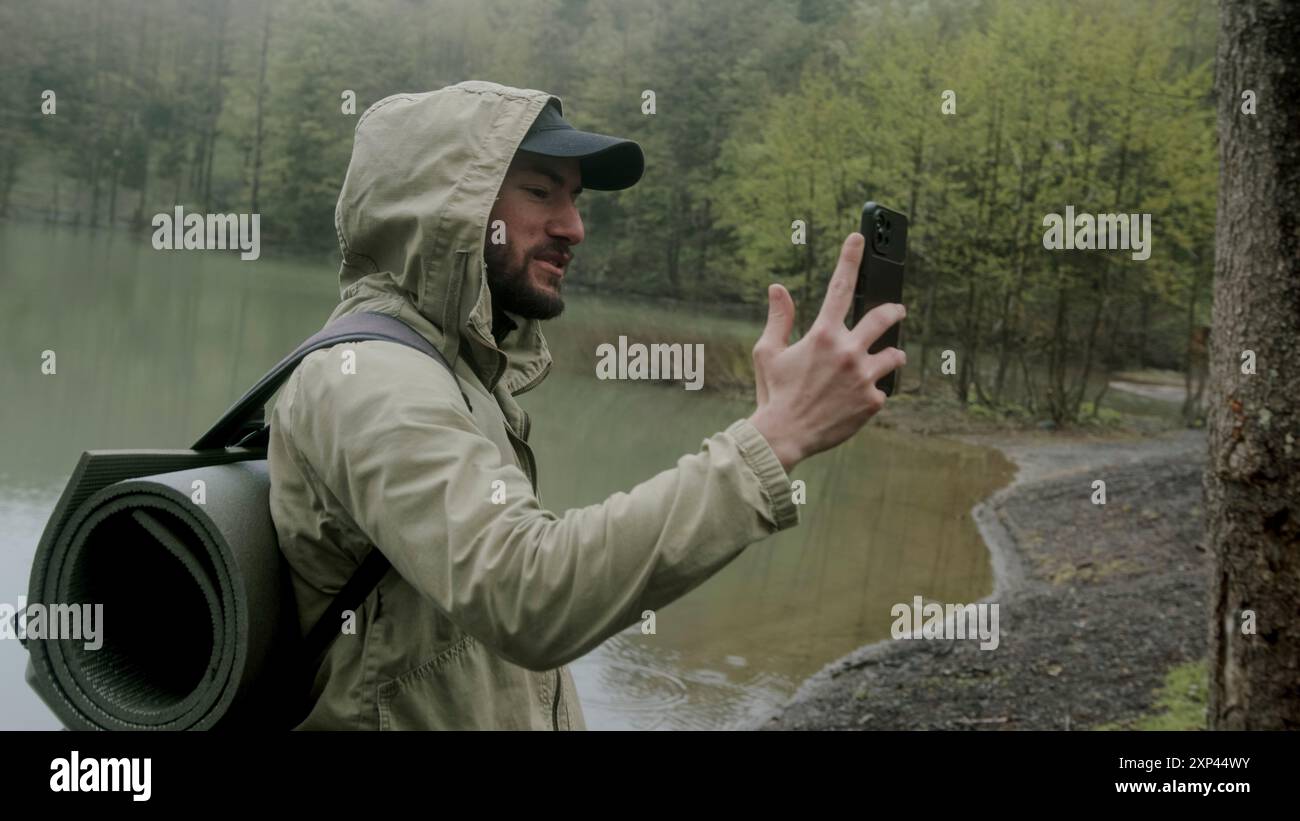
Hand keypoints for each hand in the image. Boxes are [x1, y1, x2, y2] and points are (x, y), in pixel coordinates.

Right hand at [748, 232, 905, 471]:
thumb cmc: (774, 393)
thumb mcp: (767, 352)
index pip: (840, 287)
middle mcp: (847, 351)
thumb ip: (778, 318)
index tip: (858, 239)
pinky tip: (859, 399)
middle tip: (897, 310)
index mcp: (822, 335)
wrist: (785, 435)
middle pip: (884, 317)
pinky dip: (874, 391)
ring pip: (894, 355)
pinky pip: (883, 388)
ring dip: (891, 355)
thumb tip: (777, 288)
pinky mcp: (873, 401)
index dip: (850, 259)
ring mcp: (863, 376)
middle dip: (894, 310)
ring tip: (886, 360)